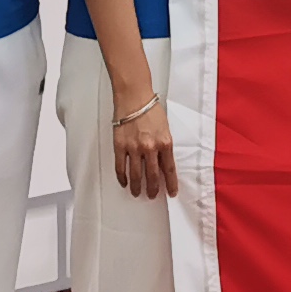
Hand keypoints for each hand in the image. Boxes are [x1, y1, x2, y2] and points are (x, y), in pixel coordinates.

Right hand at [110, 79, 178, 198]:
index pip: (169, 170)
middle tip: (152, 195)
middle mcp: (150, 147)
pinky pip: (120, 166)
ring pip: (136, 175)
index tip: (171, 193)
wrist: (134, 96)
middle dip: (152, 189)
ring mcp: (134, 148)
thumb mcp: (165, 128)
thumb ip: (164, 145)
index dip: (170, 184)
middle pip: (152, 176)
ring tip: (137, 193)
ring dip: (137, 186)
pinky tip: (124, 182)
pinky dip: (122, 177)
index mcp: (165, 143)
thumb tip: (162, 163)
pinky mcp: (120, 145)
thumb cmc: (150, 108)